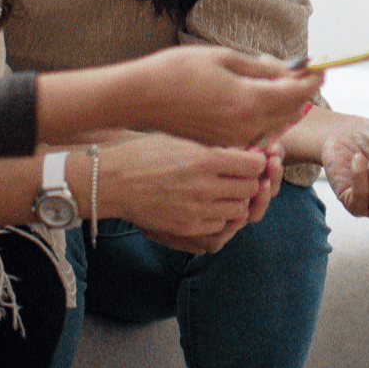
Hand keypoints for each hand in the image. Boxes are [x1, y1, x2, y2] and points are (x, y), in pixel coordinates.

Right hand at [143, 144, 283, 256]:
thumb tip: (246, 152)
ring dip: (238, 200)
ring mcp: (196, 210)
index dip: (257, 160)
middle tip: (243, 175)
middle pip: (250, 188)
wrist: (110, 180)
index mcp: (205, 159)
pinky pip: (219, 225)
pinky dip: (221, 216)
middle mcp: (204, 187)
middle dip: (251, 181)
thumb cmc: (144, 153)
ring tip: (228, 190)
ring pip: (239, 210)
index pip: (254, 164)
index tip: (252, 157)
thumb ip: (216, 149)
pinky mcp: (187, 227)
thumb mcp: (183, 140)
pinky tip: (212, 204)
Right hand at [144, 46, 319, 149]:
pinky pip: (257, 133)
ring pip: (276, 124)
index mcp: (249, 101)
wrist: (141, 98)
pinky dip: (265, 118)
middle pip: (291, 111)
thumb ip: (262, 68)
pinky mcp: (223, 146)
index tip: (321, 67)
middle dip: (301, 91)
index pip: (297, 92)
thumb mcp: (224, 58)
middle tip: (304, 72)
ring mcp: (235, 139)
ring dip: (284, 105)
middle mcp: (246, 126)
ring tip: (280, 83)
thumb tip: (290, 71)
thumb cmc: (178, 71)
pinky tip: (257, 102)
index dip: (313, 78)